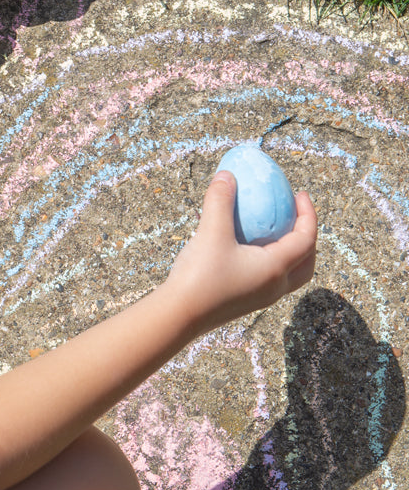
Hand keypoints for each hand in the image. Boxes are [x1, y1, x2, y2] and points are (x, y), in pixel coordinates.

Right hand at [163, 170, 317, 336]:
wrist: (180, 314)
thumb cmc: (199, 275)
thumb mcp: (210, 232)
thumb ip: (220, 201)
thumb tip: (227, 175)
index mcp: (275, 269)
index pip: (306, 239)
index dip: (308, 214)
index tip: (300, 194)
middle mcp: (275, 286)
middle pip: (307, 262)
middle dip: (307, 237)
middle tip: (295, 215)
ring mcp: (262, 296)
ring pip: (292, 274)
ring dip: (292, 251)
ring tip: (275, 232)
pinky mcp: (247, 301)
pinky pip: (272, 278)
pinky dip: (272, 260)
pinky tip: (247, 248)